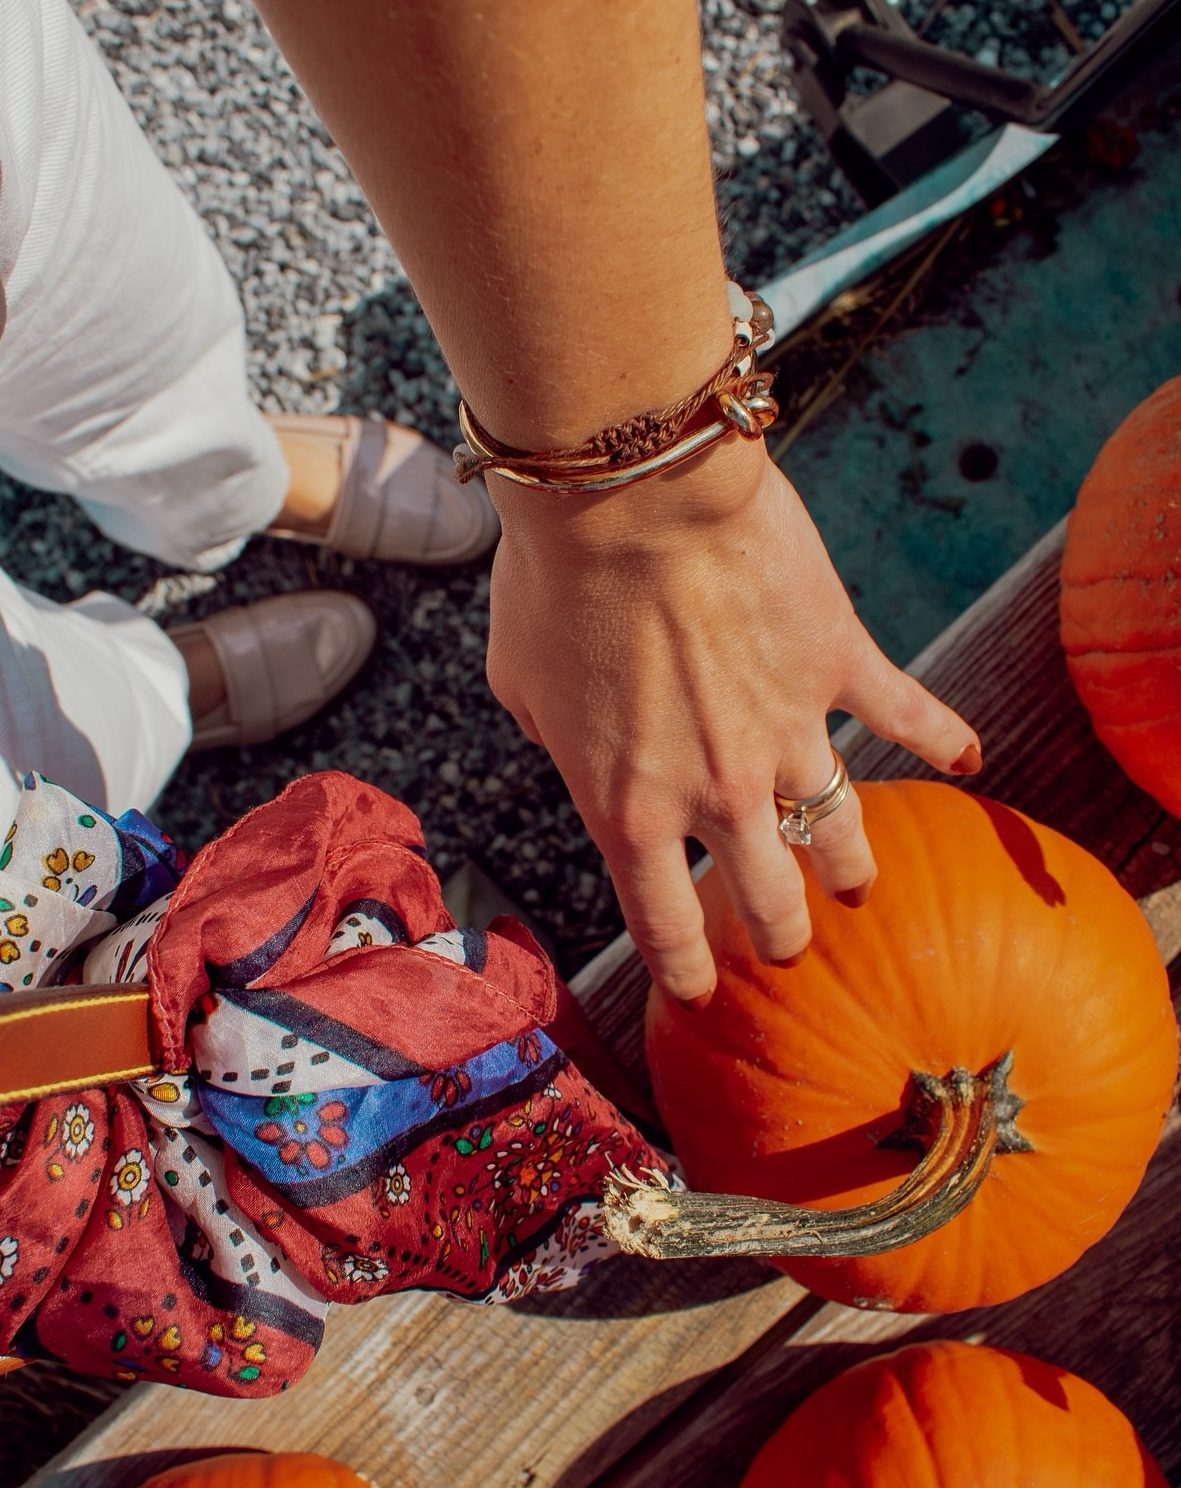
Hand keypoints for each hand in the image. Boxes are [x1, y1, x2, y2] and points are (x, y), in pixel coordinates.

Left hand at [486, 437, 980, 1001]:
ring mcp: (789, 732)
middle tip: (789, 942)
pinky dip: (945, 737)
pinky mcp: (838, 663)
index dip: (688, 971)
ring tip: (860, 887)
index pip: (666, 926)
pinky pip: (908, 714)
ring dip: (853, 869)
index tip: (704, 992)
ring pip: (842, 831)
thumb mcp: (517, 683)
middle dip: (782, 934)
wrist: (628, 496)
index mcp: (628, 809)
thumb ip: (551, 738)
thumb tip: (571, 748)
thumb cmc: (551, 580)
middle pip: (772, 900)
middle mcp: (717, 793)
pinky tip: (970, 758)